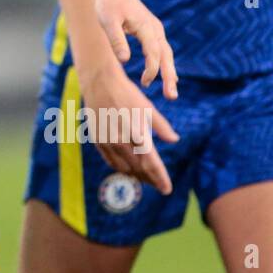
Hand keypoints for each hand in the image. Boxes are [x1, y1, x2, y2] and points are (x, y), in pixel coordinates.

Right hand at [79, 66, 179, 194]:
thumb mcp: (147, 108)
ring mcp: (107, 142)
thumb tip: (175, 139)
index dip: (160, 179)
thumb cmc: (127, 93)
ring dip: (135, 175)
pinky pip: (110, 160)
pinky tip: (127, 169)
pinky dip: (120, 168)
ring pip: (123, 168)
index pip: (152, 164)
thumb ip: (161, 126)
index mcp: (137, 134)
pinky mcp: (97, 139)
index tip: (167, 190)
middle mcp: (121, 142)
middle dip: (149, 179)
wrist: (99, 82)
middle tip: (158, 185)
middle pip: (138, 169)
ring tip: (144, 179)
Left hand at [92, 0, 177, 98]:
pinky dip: (166, 64)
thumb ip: (117, 41)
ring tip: (170, 92)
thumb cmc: (107, 4)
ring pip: (166, 54)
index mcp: (146, 26)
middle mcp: (155, 28)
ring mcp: (156, 29)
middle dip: (169, 76)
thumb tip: (125, 62)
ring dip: (169, 73)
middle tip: (171, 96)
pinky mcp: (152, 31)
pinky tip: (168, 77)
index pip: (153, 52)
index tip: (145, 83)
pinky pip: (162, 50)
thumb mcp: (108, 22)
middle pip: (166, 55)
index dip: (152, 69)